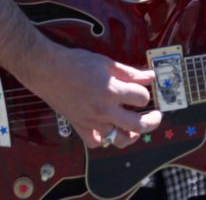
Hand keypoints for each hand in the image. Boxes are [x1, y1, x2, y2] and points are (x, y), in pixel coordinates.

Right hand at [20, 42, 161, 148]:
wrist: (48, 70)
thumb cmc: (76, 63)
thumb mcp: (106, 62)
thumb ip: (130, 72)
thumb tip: (149, 76)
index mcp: (112, 91)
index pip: (141, 98)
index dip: (146, 92)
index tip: (144, 87)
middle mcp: (104, 109)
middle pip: (137, 124)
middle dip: (152, 121)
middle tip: (156, 115)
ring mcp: (92, 121)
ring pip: (118, 139)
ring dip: (131, 136)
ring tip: (136, 129)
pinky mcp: (80, 126)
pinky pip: (95, 143)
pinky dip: (103, 140)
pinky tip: (108, 130)